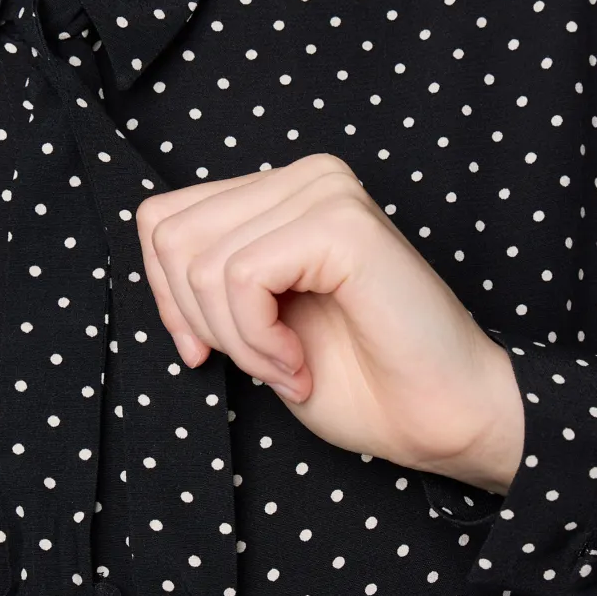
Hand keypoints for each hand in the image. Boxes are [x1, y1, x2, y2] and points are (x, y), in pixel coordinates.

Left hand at [134, 152, 524, 494]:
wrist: (443, 420)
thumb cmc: (360, 380)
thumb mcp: (251, 324)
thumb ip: (207, 278)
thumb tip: (152, 259)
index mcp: (280, 192)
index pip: (160, 218)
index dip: (166, 296)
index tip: (205, 350)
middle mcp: (304, 175)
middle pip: (170, 237)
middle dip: (201, 323)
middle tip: (264, 363)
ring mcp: (325, 190)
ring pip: (202, 263)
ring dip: (238, 341)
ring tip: (289, 367)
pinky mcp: (341, 222)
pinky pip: (242, 278)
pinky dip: (258, 341)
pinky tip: (300, 365)